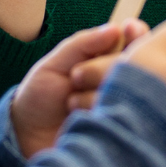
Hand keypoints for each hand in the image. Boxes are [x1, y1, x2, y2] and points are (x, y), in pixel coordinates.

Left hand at [11, 20, 145, 157]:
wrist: (27, 137)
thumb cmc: (40, 96)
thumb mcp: (55, 64)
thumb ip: (83, 44)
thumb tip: (116, 29)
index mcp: (108, 60)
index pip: (136, 41)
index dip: (137, 33)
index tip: (130, 29)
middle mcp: (122, 82)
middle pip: (138, 63)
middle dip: (106, 66)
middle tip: (76, 77)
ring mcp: (124, 107)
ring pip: (130, 89)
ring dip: (96, 92)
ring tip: (70, 104)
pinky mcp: (121, 130)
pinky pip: (123, 115)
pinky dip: (99, 111)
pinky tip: (80, 116)